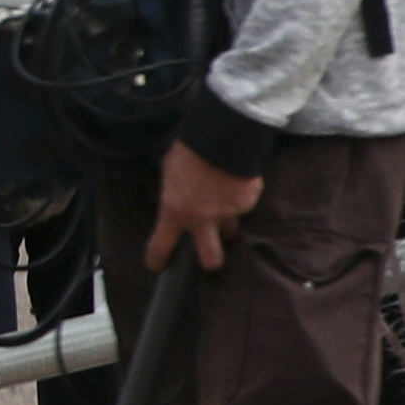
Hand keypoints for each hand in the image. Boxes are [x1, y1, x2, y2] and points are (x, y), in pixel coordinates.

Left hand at [149, 143, 266, 270]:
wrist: (222, 139)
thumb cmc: (188, 153)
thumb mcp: (168, 175)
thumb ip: (173, 196)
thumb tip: (176, 202)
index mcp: (175, 212)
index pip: (161, 245)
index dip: (157, 259)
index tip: (157, 265)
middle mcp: (202, 220)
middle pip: (210, 257)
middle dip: (211, 261)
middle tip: (209, 258)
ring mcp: (228, 214)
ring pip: (230, 229)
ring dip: (227, 224)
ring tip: (222, 206)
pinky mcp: (248, 203)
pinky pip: (242, 206)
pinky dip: (238, 199)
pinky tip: (234, 183)